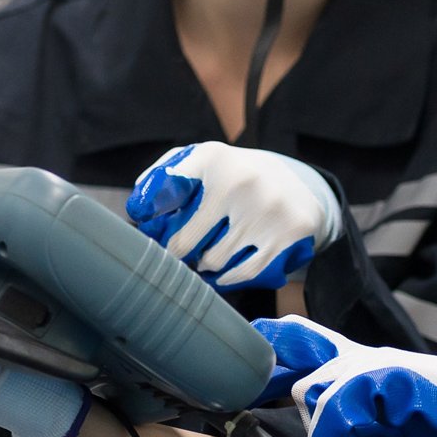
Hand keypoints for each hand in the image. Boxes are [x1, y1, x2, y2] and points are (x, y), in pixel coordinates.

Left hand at [124, 142, 340, 291]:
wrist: (298, 184)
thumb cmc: (234, 177)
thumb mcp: (204, 160)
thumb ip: (167, 173)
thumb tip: (138, 207)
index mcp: (212, 158)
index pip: (165, 190)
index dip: (149, 214)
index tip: (147, 229)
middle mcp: (240, 180)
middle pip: (186, 242)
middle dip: (178, 253)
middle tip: (179, 254)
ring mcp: (267, 208)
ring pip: (214, 261)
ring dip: (204, 266)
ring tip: (205, 259)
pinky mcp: (289, 232)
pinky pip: (244, 272)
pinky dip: (227, 279)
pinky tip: (221, 274)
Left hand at [254, 316, 436, 436]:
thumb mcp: (386, 429)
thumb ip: (351, 431)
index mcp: (359, 363)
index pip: (303, 338)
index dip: (268, 342)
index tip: (234, 356)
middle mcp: (361, 357)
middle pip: (295, 354)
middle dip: (264, 379)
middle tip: (237, 403)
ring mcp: (374, 365)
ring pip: (314, 390)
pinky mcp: (389, 380)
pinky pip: (342, 409)